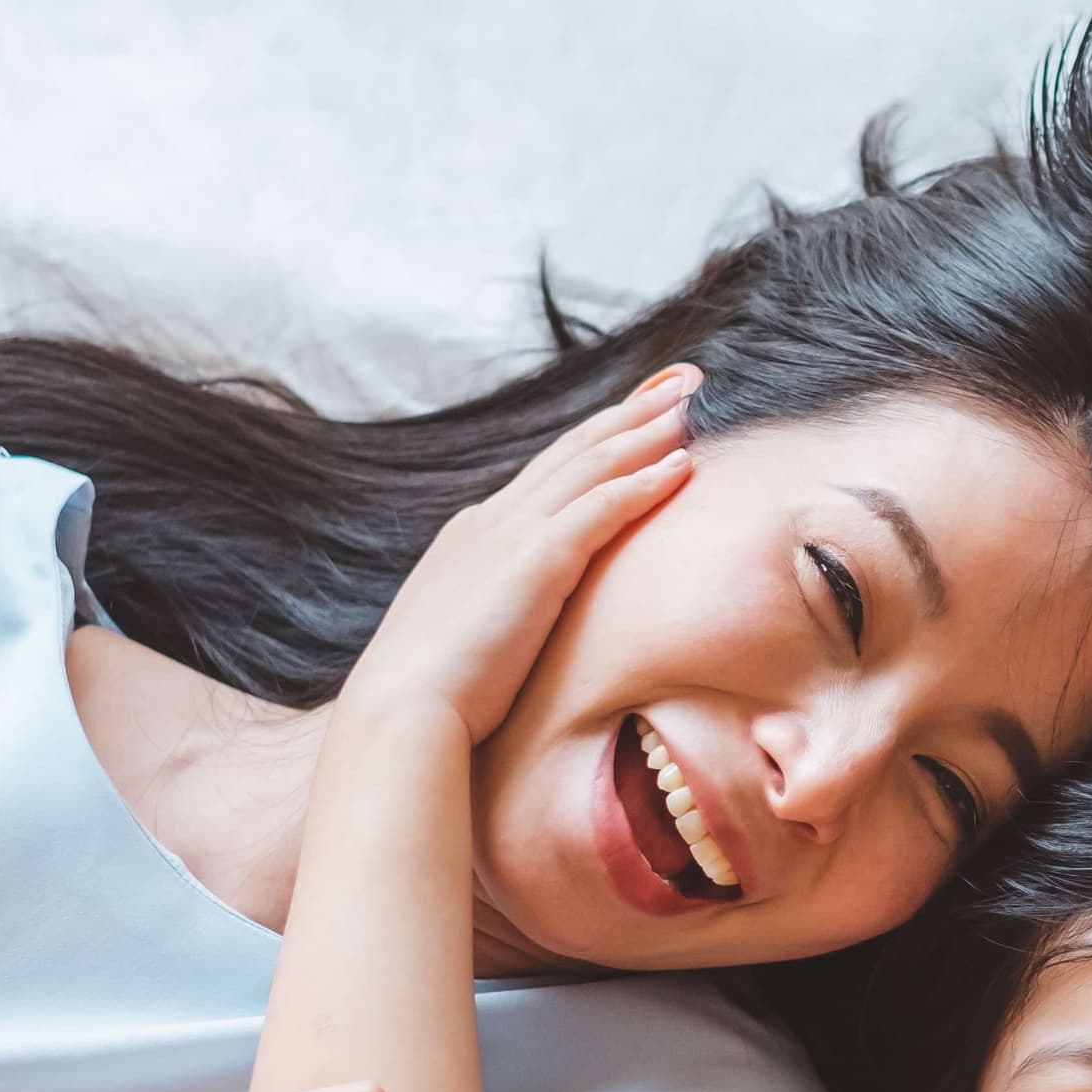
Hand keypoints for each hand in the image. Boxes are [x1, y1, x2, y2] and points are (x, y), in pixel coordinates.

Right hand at [337, 370, 695, 740]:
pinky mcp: (535, 563)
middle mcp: (493, 521)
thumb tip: (522, 622)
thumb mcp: (467, 632)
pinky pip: (601, 508)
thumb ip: (496, 609)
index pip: (547, 473)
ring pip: (591, 466)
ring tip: (692, 404)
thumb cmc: (432, 693)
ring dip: (645, 431)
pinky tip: (682, 466)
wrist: (400, 711)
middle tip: (682, 380)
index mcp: (475, 535)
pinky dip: (642, 483)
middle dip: (630, 411)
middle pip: (574, 450)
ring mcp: (511, 536)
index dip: (597, 438)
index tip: (639, 412)